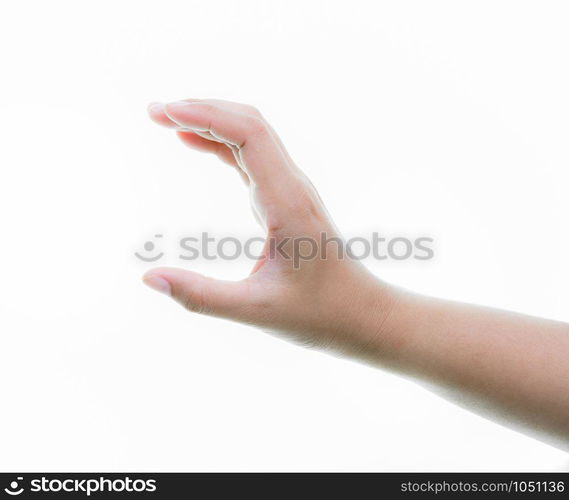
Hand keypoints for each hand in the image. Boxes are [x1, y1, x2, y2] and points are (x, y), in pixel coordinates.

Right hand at [144, 99, 398, 355]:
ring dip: (211, 121)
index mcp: (288, 204)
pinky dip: (221, 143)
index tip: (166, 113)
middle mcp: (292, 187)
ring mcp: (290, 190)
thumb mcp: (256, 310)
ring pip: (252, 135)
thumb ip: (201, 297)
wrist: (361, 312)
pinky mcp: (285, 199)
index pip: (249, 136)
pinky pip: (251, 157)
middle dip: (202, 109)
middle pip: (250, 124)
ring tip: (166, 118)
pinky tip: (194, 143)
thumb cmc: (318, 313)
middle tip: (154, 111)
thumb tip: (148, 278)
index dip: (206, 116)